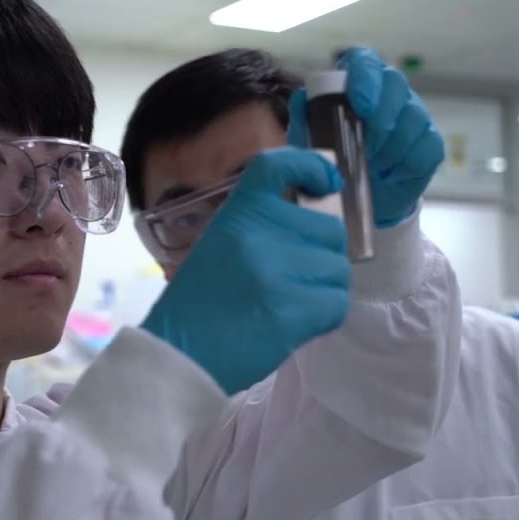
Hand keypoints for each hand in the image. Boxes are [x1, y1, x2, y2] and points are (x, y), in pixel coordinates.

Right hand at [141, 147, 350, 394]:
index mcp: (238, 212)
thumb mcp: (220, 243)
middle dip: (323, 253)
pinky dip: (325, 315)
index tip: (327, 182)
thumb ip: (262, 226)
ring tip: (292, 303)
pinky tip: (298, 323)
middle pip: (329, 229)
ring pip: (337, 269)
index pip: (279, 166)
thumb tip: (316, 221)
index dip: (311, 166)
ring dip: (324, 288)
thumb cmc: (201, 302)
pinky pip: (337, 303)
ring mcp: (278, 271)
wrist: (181, 353)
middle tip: (296, 277)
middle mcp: (259, 233)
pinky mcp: (293, 309)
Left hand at [287, 46, 444, 227]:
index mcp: (356, 85)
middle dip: (382, 116)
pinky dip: (408, 165)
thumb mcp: (309, 141)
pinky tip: (390, 175)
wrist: (351, 199)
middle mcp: (388, 93)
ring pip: (414, 117)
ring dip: (392, 146)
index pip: (364, 61)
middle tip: (366, 147)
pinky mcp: (429, 145)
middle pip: (395, 82)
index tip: (361, 106)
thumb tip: (303, 97)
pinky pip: (429, 147)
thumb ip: (304, 117)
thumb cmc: (329, 161)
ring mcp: (412, 116)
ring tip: (372, 166)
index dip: (365, 77)